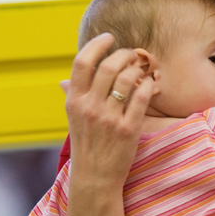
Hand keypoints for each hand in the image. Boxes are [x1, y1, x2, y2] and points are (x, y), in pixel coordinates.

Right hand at [65, 33, 155, 188]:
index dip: (96, 44)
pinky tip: (150, 84)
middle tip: (132, 54)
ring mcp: (109, 118)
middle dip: (124, 54)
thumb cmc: (86, 144)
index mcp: (74, 101)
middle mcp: (90, 107)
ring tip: (142, 68)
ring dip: (138, 68)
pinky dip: (148, 85)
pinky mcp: (128, 128)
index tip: (109, 37)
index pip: (81, 62)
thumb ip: (73, 97)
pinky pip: (142, 97)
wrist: (95, 178)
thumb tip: (64, 80)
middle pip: (108, 66)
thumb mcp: (73, 119)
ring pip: (127, 79)